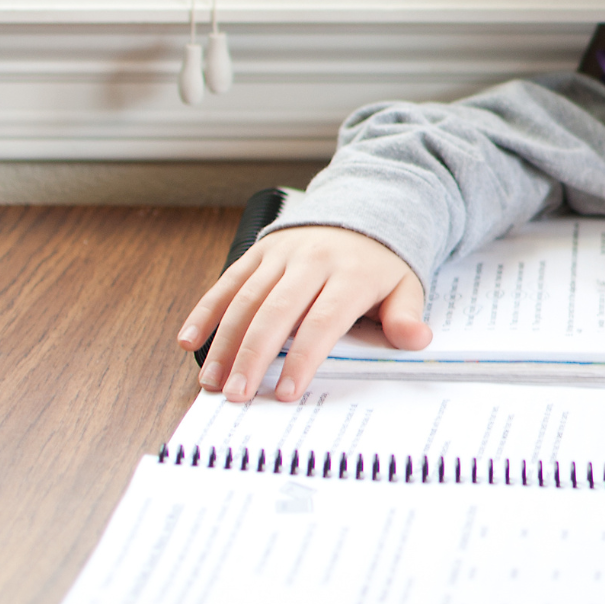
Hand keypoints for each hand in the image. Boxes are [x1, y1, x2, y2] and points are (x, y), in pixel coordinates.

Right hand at [177, 226, 429, 402]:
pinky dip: (205, 311)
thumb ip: (406, 316)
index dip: (303, 357)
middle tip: (237, 394)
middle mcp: (312, 261)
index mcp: (351, 274)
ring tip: (212, 381)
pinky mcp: (259, 251)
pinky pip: (228, 282)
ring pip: (245, 299)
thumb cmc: (381, 263)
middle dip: (252, 356)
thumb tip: (416, 340)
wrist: (364, 208)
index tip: (287, 391)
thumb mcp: (406, 286)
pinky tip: (189, 340)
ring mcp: (282, 254)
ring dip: (224, 342)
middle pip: (276, 312)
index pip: (323, 321)